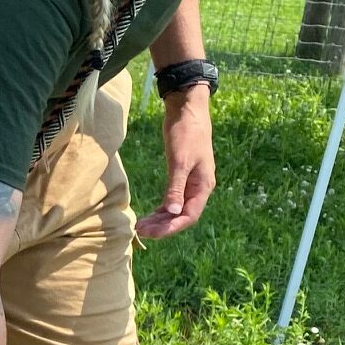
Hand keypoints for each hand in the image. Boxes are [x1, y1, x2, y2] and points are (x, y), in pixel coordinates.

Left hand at [136, 88, 214, 239]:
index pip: (189, 216)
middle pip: (181, 216)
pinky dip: (161, 209)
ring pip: (175, 209)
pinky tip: (149, 216)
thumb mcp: (180, 161)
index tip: (152, 234)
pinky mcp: (181, 176)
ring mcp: (190, 183)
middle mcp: (199, 188)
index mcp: (204, 186)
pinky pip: (172, 199)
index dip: (171, 228)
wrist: (187, 110)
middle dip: (162, 226)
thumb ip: (176, 187)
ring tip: (140, 227)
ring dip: (159, 219)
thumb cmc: (187, 133)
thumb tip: (174, 212)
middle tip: (140, 232)